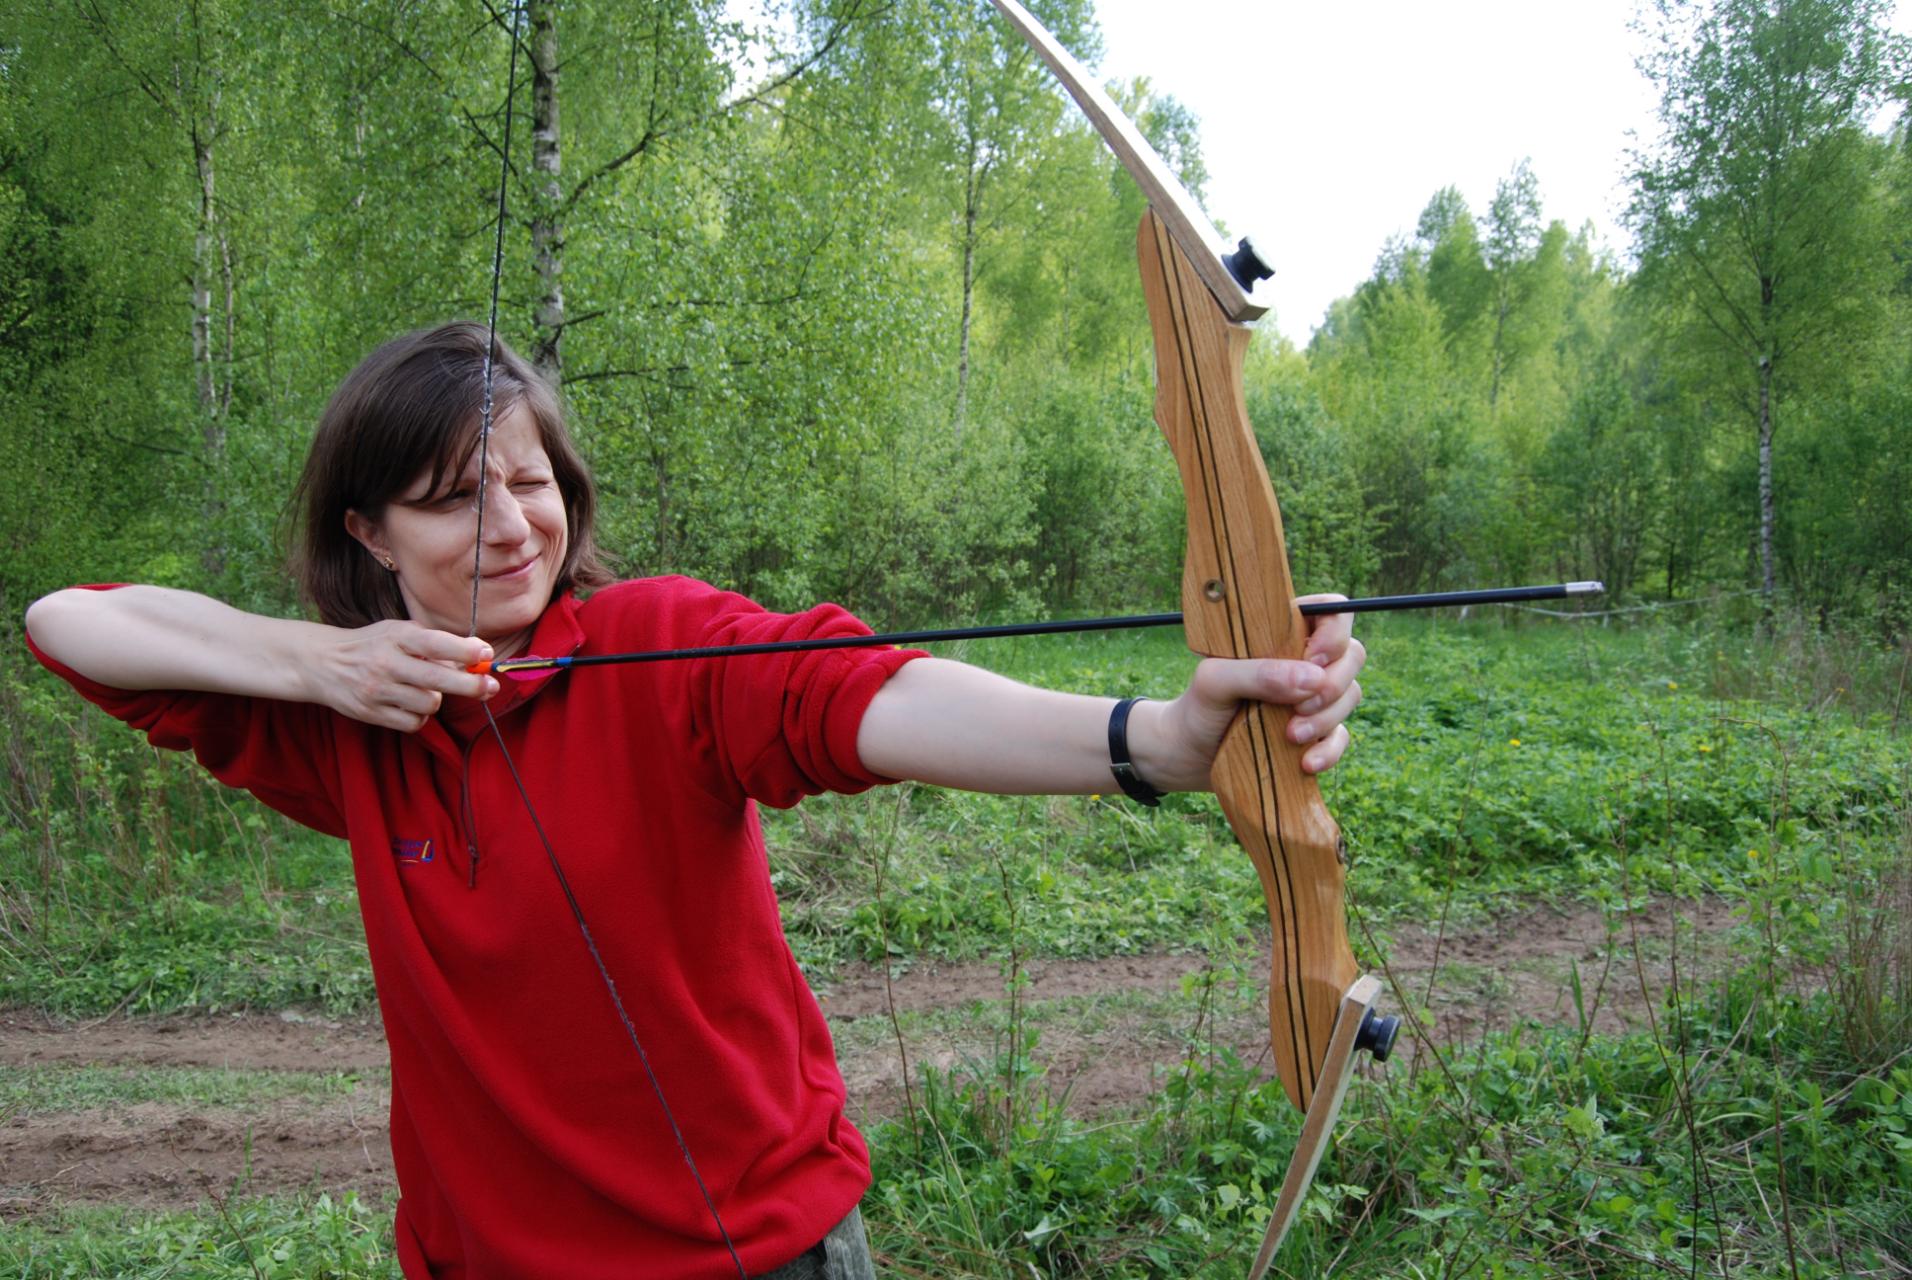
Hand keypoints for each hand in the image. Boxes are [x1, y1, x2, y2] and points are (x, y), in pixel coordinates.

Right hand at [314, 621, 498, 731]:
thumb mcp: (399, 632)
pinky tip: (412, 704)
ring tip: (428, 690)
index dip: (465, 651)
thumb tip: (479, 658)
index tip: (486, 655)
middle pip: (438, 679)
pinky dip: (420, 716)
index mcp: (396, 637)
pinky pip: (414, 722)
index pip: (435, 644)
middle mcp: (386, 663)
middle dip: (471, 685)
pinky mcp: (372, 713)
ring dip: (437, 699)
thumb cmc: (374, 645)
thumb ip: (434, 642)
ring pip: (429, 704)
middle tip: (490, 687)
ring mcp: (377, 690)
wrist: (324, 664)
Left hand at [1147, 593, 1364, 786]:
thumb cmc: (1198, 707)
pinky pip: (1342, 737)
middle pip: (1352, 654)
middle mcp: (1304, 660)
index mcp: (1282, 633)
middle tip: (1298, 707)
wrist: (1187, 755)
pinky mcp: (1315, 733)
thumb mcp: (1215, 682)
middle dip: (1334, 683)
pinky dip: (1330, 750)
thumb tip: (1313, 678)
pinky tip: (1306, 763)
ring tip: (1290, 736)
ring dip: (1327, 718)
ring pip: (1350, 695)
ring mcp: (1312, 697)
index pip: (1331, 612)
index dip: (1334, 632)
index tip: (1313, 659)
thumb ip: (1257, 673)